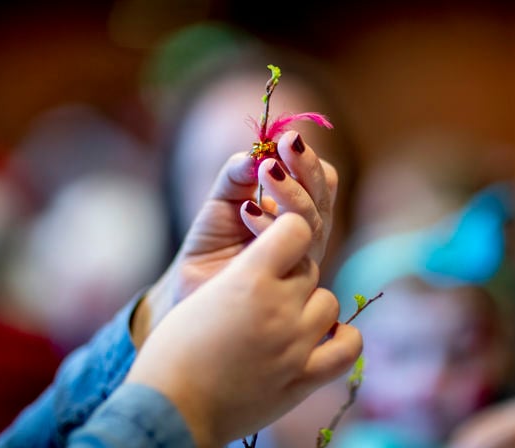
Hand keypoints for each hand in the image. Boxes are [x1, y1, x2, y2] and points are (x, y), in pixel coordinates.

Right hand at [126, 214, 361, 446]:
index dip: (287, 232)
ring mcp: (296, 345)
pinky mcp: (304, 379)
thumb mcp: (202, 296)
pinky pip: (349, 348)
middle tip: (265, 294)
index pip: (297, 229)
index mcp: (248, 279)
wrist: (171, 411)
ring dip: (310, 306)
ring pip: (329, 302)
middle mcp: (279, 308)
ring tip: (285, 320)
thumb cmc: (172, 353)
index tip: (276, 243)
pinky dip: (343, 339)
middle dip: (290, 276)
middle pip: (309, 269)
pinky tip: (325, 338)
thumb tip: (271, 265)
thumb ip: (242, 275)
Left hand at [132, 131, 337, 347]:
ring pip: (312, 222)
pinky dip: (269, 224)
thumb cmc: (211, 243)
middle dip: (306, 168)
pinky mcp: (285, 285)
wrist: (191, 289)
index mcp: (300, 212)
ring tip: (266, 170)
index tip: (287, 137)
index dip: (308, 160)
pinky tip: (246, 210)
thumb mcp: (222, 199)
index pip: (321, 181)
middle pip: (323, 198)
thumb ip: (238, 173)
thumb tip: (255, 152)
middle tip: (288, 144)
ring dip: (290, 192)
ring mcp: (300, 262)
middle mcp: (308, 237)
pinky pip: (291, 251)